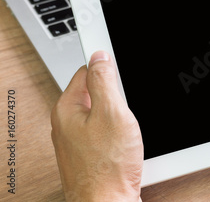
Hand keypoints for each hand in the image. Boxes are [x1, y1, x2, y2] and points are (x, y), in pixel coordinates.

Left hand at [51, 51, 142, 200]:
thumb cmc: (107, 167)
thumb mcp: (112, 113)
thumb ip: (104, 80)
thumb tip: (99, 57)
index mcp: (67, 109)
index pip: (86, 71)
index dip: (107, 69)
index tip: (120, 73)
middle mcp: (67, 124)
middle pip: (97, 93)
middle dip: (116, 97)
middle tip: (126, 111)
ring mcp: (78, 141)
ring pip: (104, 114)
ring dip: (120, 118)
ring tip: (126, 132)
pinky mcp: (90, 154)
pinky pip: (106, 133)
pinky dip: (119, 134)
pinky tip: (126, 144)